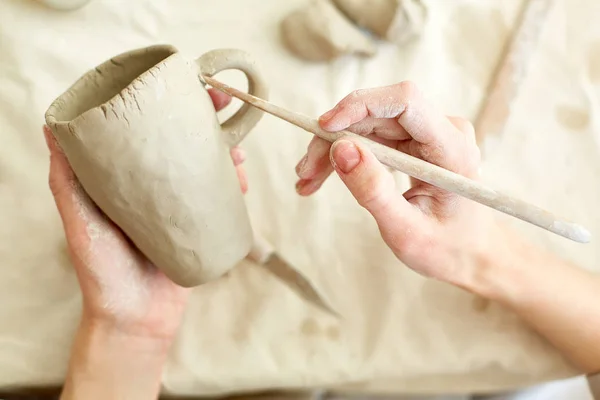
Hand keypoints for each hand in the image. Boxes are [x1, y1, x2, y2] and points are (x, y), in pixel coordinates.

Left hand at [44, 89, 245, 341]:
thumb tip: (51, 126)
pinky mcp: (199, 228)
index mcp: (126, 181)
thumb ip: (68, 178)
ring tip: (237, 149)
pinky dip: (234, 186)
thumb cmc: (101, 272)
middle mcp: (153, 189)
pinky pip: (220, 200)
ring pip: (207, 169)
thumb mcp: (79, 219)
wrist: (134, 319)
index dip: (167, 106)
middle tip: (225, 105)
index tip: (183, 86)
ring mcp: (178, 209)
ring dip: (226, 152)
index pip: (147, 133)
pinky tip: (241, 181)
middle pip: (183, 144)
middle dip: (207, 121)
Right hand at [295, 82, 492, 287]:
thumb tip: (340, 149)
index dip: (360, 105)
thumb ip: (373, 191)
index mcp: (453, 149)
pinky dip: (345, 156)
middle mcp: (444, 131)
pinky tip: (322, 177)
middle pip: (377, 113)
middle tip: (305, 172)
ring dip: (333, 149)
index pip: (405, 101)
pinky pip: (372, 137)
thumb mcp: (406, 232)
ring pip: (368, 124)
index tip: (323, 128)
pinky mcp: (415, 142)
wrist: (472, 254)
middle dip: (334, 137)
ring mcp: (429, 134)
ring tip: (308, 181)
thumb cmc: (448, 249)